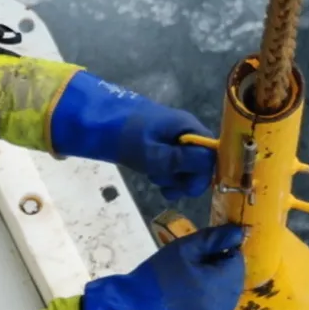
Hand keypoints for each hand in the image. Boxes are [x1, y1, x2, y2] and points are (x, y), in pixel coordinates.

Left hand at [49, 71, 215, 200]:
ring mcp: (173, 137)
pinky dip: (164, 172)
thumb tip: (212, 164)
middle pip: (200, 162)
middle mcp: (186, 131)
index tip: (186, 189)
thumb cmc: (126, 137)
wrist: (96, 120)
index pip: (212, 155)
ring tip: (153, 177)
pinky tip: (152, 176)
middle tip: (166, 188)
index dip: (203, 175)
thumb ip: (184, 161)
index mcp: (189, 129)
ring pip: (185, 165)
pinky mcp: (161, 143)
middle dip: (186, 179)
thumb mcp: (155, 155)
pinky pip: (172, 162)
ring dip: (172, 177)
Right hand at [80, 225, 246, 309]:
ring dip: (216, 285)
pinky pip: (217, 309)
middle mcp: (226, 303)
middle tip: (194, 265)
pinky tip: (190, 297)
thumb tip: (239, 232)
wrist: (136, 307)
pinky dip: (210, 301)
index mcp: (222, 282)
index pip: (237, 260)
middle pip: (234, 278)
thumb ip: (214, 239)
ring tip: (191, 281)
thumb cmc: (160, 273)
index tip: (201, 252)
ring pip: (227, 294)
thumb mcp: (184, 248)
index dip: (221, 252)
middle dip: (220, 269)